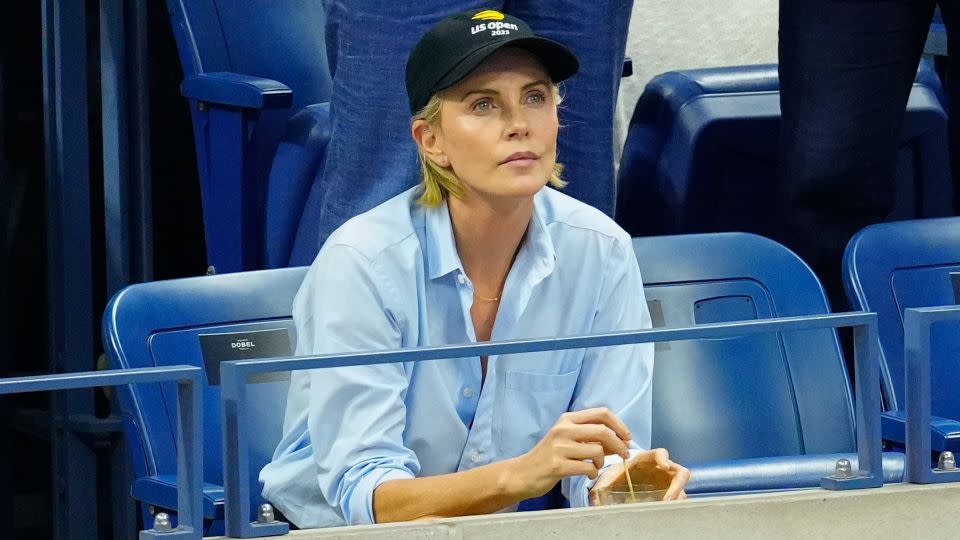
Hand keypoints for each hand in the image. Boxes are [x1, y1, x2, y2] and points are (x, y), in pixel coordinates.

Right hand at [510, 408, 631, 499]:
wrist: (523, 473)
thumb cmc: (549, 456)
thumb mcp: (569, 440)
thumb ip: (592, 438)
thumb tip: (620, 442)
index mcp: (568, 419)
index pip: (602, 413)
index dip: (619, 425)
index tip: (627, 437)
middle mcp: (563, 429)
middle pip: (603, 431)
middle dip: (619, 444)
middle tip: (624, 455)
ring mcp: (560, 447)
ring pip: (597, 450)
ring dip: (602, 461)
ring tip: (596, 465)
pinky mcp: (557, 465)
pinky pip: (588, 467)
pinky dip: (593, 472)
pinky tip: (588, 474)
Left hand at [588, 448, 689, 504]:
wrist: (618, 483)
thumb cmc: (616, 475)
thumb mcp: (608, 477)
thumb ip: (601, 485)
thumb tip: (594, 499)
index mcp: (647, 459)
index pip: (661, 453)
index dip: (664, 458)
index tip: (662, 466)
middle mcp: (662, 469)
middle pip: (680, 472)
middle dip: (677, 484)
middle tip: (668, 498)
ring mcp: (667, 482)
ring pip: (681, 488)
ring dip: (678, 497)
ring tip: (665, 507)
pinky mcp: (669, 493)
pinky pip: (678, 498)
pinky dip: (674, 504)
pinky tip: (663, 510)